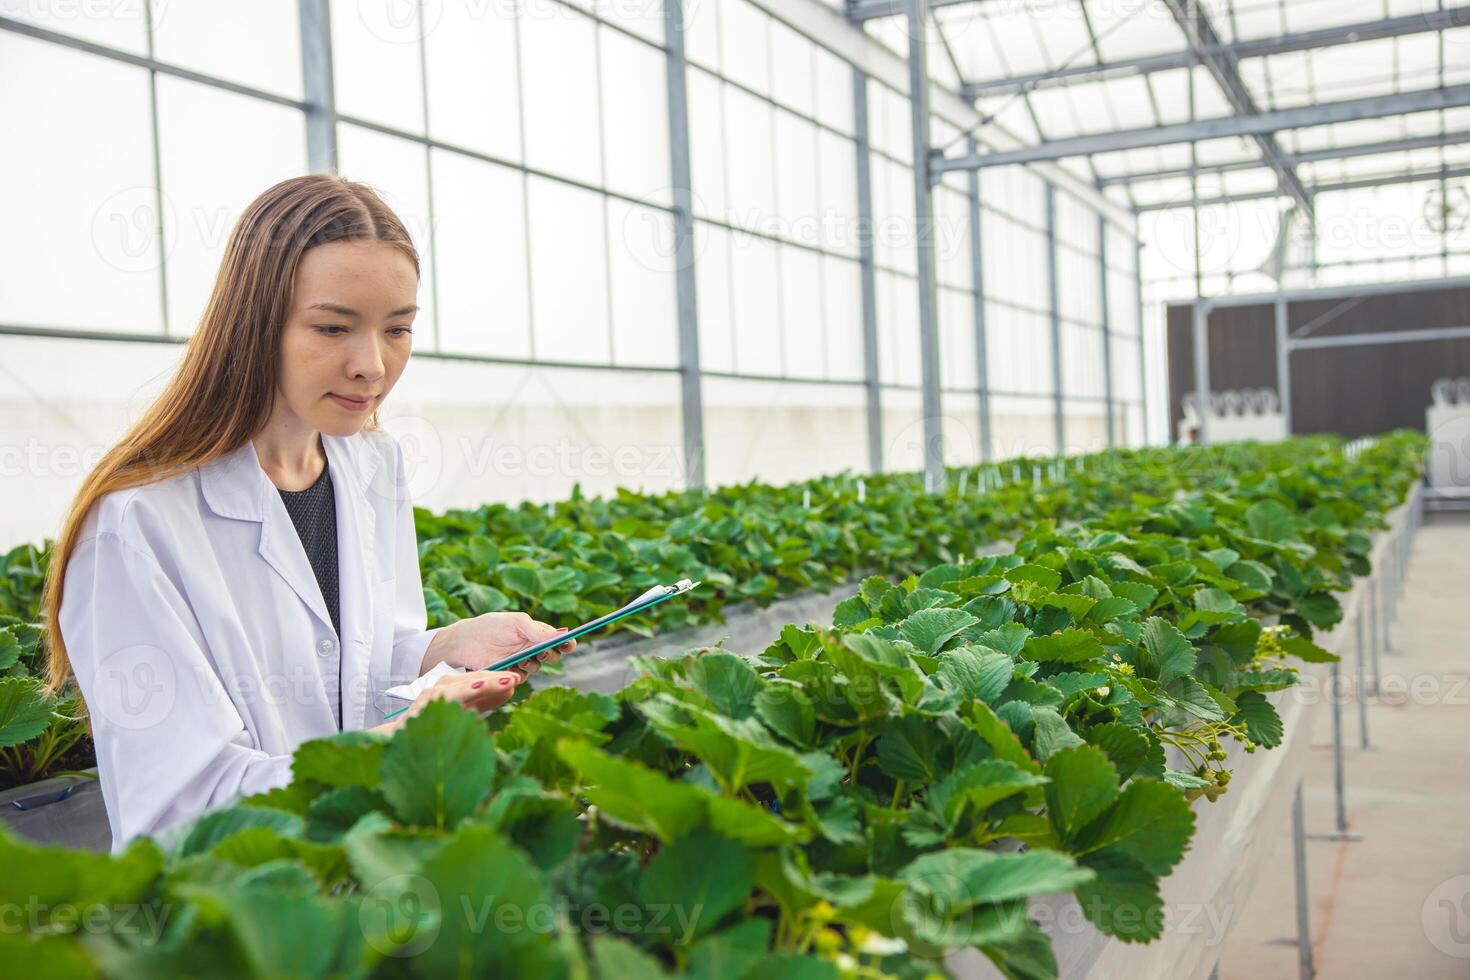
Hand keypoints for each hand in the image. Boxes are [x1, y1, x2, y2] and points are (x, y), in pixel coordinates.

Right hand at [375, 669, 520, 733]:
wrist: (397, 741)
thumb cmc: (432, 730)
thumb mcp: (464, 713)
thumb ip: (485, 701)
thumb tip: (510, 689)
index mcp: (455, 689)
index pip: (480, 681)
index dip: (498, 680)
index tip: (518, 679)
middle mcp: (443, 689)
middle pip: (472, 680)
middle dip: (494, 679)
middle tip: (515, 678)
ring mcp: (432, 696)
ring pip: (459, 686)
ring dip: (482, 683)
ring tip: (502, 681)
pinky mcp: (421, 706)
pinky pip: (442, 698)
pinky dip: (460, 693)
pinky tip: (476, 688)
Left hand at [439, 611, 577, 679]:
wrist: (466, 641)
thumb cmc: (491, 626)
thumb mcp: (517, 623)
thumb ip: (539, 631)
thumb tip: (563, 634)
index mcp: (537, 633)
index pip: (560, 640)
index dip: (567, 643)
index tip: (568, 645)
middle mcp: (532, 647)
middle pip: (554, 656)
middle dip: (551, 654)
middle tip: (541, 651)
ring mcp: (523, 661)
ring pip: (539, 667)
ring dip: (533, 663)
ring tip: (520, 658)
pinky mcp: (511, 673)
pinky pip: (523, 677)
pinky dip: (520, 671)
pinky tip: (510, 665)